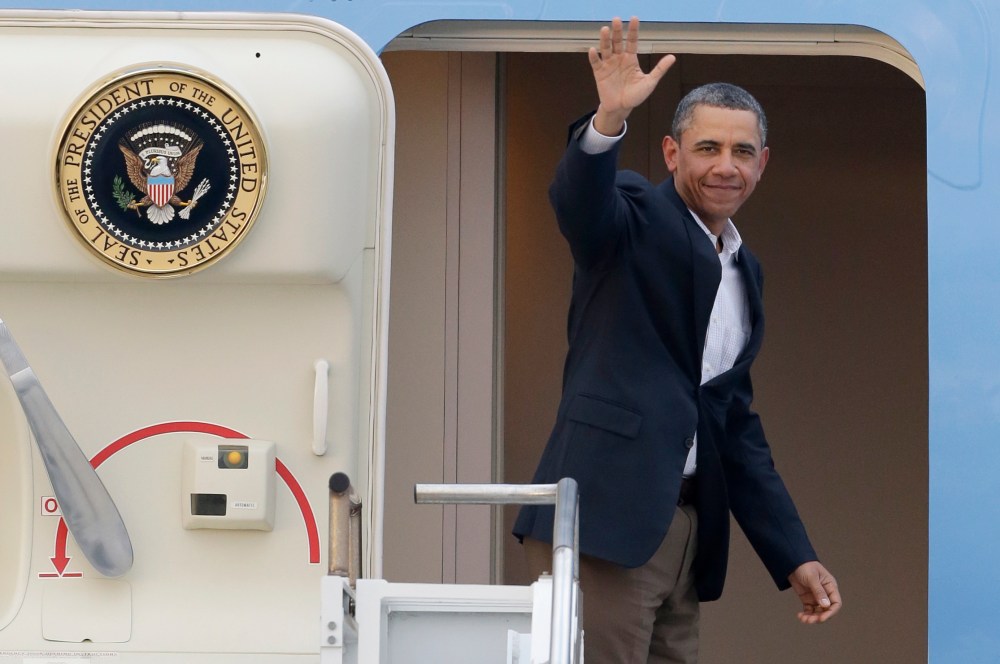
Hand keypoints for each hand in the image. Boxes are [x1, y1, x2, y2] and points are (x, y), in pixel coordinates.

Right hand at [588, 16, 675, 134]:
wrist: (621, 108)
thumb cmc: (636, 95)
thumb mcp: (649, 82)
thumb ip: (659, 69)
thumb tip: (673, 57)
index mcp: (631, 59)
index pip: (632, 41)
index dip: (633, 30)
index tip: (634, 19)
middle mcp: (619, 58)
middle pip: (617, 42)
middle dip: (617, 31)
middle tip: (616, 19)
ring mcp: (608, 65)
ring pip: (606, 49)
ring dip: (605, 40)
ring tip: (605, 30)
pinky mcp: (599, 73)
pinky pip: (596, 63)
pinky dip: (594, 57)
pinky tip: (593, 50)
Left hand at [788, 561, 841, 623]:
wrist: (792, 562)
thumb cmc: (805, 566)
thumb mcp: (812, 578)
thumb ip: (818, 591)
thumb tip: (825, 605)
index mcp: (830, 587)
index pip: (836, 603)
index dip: (831, 612)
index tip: (822, 618)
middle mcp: (825, 594)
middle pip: (826, 610)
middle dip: (819, 617)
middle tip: (810, 620)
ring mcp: (816, 597)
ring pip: (818, 612)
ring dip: (812, 618)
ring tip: (803, 619)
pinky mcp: (808, 599)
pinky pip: (809, 610)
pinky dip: (806, 615)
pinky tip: (800, 616)